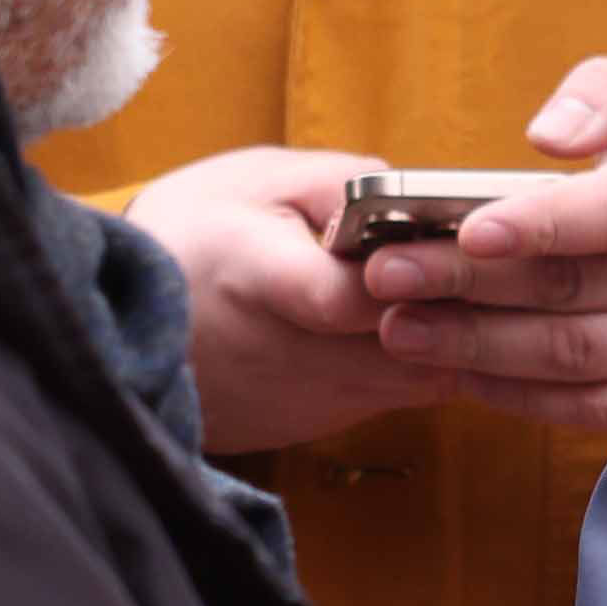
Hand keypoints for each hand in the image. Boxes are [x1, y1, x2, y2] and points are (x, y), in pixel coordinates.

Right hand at [129, 146, 476, 456]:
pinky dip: (420, 362)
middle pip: (407, 345)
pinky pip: (397, 396)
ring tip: (453, 289)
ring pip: (421, 379)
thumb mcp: (251, 180)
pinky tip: (414, 322)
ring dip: (449, 338)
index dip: (404, 275)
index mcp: (256, 277)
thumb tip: (417, 196)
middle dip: (458, 306)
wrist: (121, 325)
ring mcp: (302, 400)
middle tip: (485, 265)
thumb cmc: (189, 234)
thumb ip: (338, 182)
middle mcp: (283, 352)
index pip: (343, 296)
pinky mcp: (313, 424)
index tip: (436, 244)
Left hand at [342, 58, 606, 440]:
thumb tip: (549, 135)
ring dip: (480, 346)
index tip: (468, 228)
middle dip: (472, 282)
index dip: (543, 222)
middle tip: (386, 275)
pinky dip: (521, 395)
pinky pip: (595, 407)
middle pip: (580, 287)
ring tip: (399, 328)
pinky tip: (459, 372)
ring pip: (579, 355)